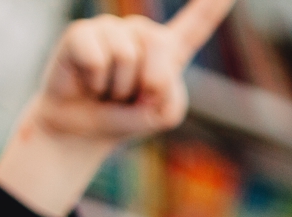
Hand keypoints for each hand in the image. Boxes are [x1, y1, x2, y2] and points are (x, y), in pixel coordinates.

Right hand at [0, 0, 235, 216]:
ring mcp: (110, 29)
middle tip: (132, 97)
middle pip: (159, 42)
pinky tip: (88, 83)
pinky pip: (97, 58)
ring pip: (126, 56)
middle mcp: (141, 32)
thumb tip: (143, 68)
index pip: (196, 25)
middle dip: (149, 82)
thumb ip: (169, 94)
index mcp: (169, 50)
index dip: (211, 6)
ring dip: (118, 87)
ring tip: (108, 91)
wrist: (84, 130)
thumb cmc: (127, 118)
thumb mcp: (162, 114)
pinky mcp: (80, 33)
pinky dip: (95, 82)